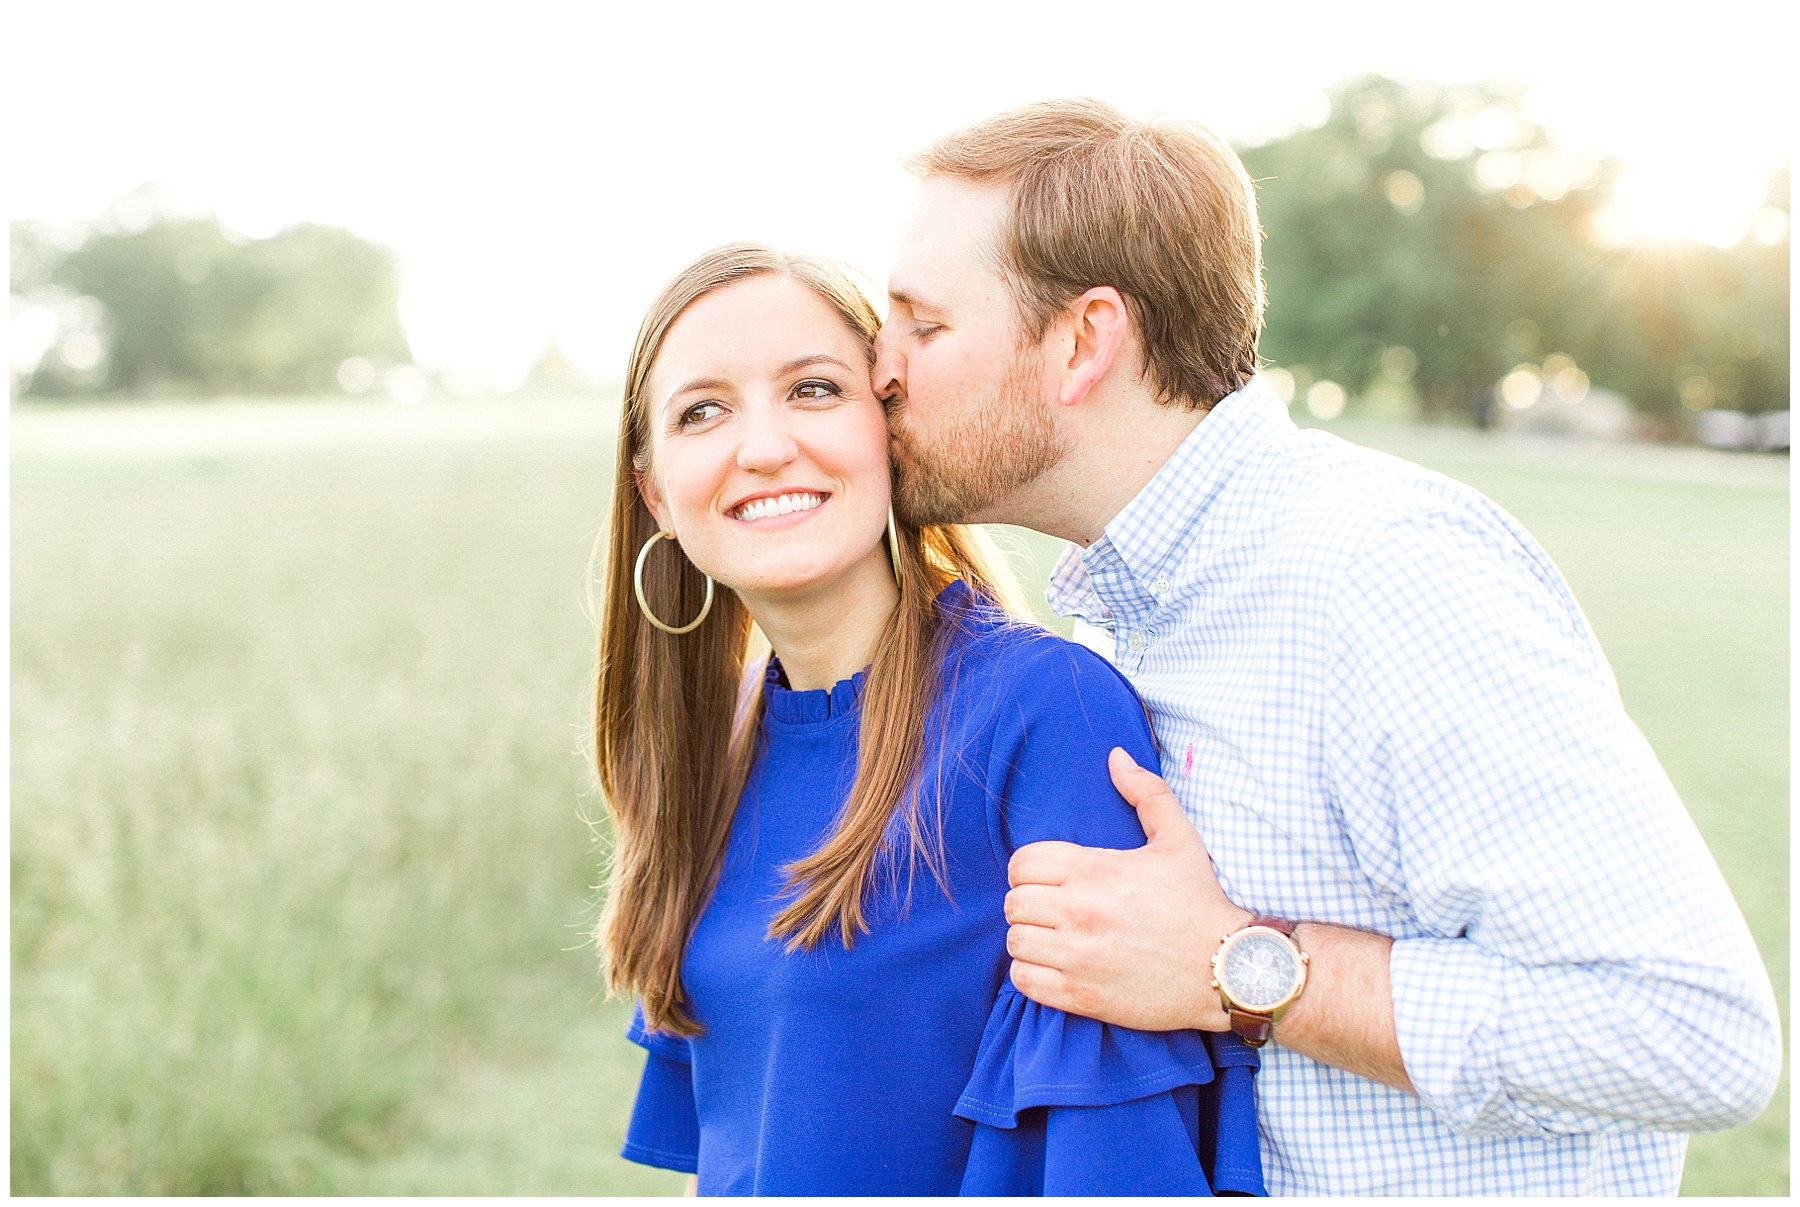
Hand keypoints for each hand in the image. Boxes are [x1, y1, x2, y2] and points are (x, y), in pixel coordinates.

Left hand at [1004, 747, 1251, 1030]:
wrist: (1227, 969)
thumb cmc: (1200, 902)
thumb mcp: (1179, 839)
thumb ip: (1145, 792)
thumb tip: (1115, 756)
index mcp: (1093, 870)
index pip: (1022, 863)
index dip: (1031, 869)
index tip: (1050, 879)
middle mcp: (1078, 913)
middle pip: (1014, 902)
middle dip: (1029, 903)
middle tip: (1052, 909)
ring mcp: (1077, 957)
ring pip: (1015, 941)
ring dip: (1030, 938)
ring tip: (1053, 938)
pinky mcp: (1080, 996)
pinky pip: (1024, 982)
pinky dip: (1031, 974)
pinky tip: (1054, 966)